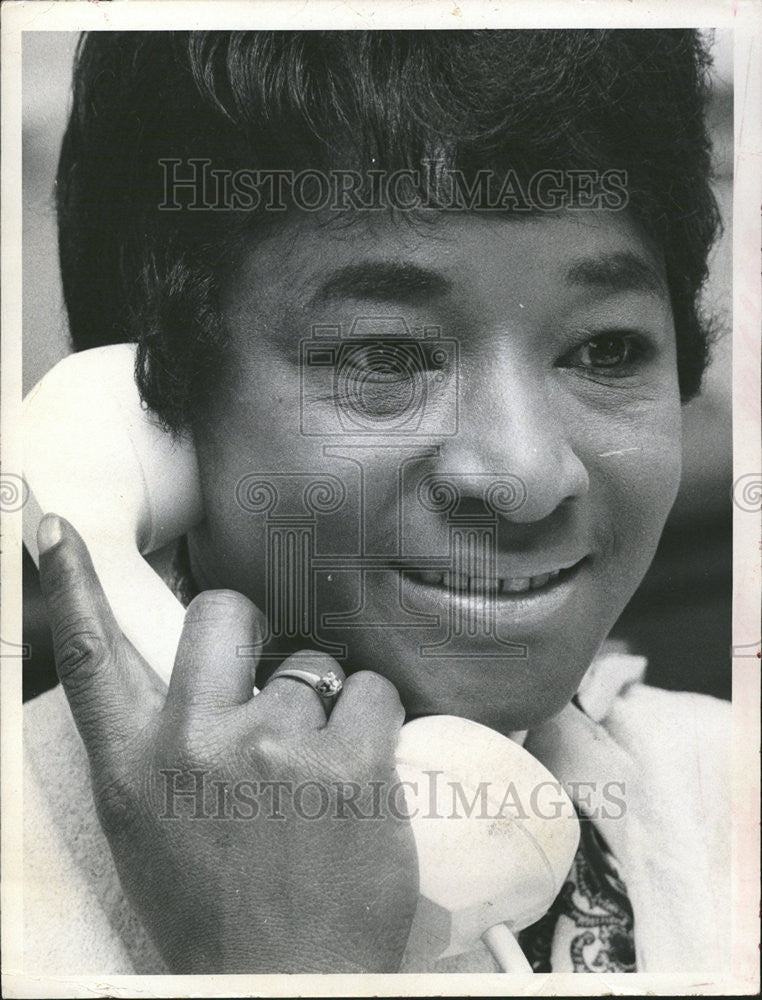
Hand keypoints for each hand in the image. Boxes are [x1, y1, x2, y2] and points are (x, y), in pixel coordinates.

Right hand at [37, 515, 417, 973]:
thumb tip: (190, 683)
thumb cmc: (217, 911)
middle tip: (267, 686)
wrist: (287, 984)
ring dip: (318, 707)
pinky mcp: (351, 764)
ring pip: (311, 664)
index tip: (56, 530)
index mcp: (135, 767)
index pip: (90, 656)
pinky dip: (373, 720)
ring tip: (313, 777)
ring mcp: (276, 749)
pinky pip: (371, 689)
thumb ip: (159, 747)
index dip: (70, 586)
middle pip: (224, 616)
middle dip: (250, 634)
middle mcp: (196, 745)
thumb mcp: (151, 826)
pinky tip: (360, 774)